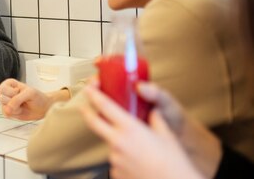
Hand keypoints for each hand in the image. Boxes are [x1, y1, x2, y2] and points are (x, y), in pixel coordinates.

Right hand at [0, 78, 49, 120]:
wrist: (43, 108)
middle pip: (1, 98)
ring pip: (4, 107)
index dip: (11, 92)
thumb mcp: (29, 93)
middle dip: (13, 101)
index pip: (2, 88)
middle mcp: (6, 93)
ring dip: (15, 108)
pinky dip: (15, 114)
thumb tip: (7, 108)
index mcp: (10, 84)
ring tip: (22, 105)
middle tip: (22, 100)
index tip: (19, 92)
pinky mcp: (8, 111)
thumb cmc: (37, 97)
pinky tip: (21, 110)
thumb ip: (17, 99)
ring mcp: (6, 103)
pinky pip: (6, 114)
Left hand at [81, 84, 203, 178]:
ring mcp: (115, 159)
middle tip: (84, 108)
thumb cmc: (174, 163)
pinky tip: (138, 162)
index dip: (93, 95)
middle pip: (94, 123)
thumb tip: (153, 112)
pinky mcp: (116, 173)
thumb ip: (155, 119)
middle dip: (87, 113)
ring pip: (110, 144)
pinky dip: (123, 158)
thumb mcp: (166, 135)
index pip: (105, 106)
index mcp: (130, 129)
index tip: (88, 89)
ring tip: (139, 150)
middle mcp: (118, 143)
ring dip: (117, 142)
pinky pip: (116, 161)